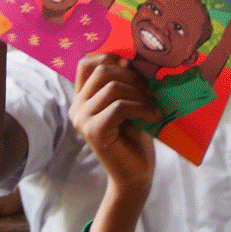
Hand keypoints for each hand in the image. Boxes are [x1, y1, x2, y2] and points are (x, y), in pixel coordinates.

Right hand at [70, 53, 158, 192]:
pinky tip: (153, 116)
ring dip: (139, 94)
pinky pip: (119, 107)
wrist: (135, 174)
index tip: (132, 67)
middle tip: (149, 92)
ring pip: (112, 88)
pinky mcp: (94, 131)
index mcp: (83, 97)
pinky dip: (141, 107)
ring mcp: (82, 120)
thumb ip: (125, 82)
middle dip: (132, 77)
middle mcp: (77, 107)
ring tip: (153, 107)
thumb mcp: (130, 102)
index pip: (85, 63)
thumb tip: (130, 59)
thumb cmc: (135, 137)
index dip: (109, 57)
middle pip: (102, 71)